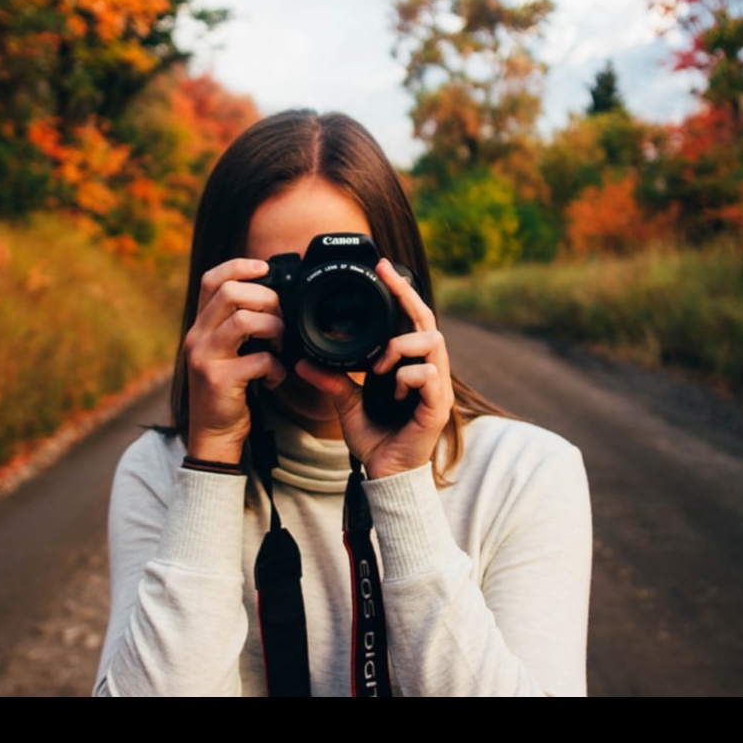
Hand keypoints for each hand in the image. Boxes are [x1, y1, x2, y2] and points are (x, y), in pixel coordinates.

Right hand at [185, 259, 286, 462]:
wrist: (213, 434)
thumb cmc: (228, 390)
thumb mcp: (226, 351)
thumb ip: (239, 326)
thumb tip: (275, 300)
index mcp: (200, 326)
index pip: (211, 279)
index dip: (239, 266)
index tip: (265, 268)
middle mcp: (197, 337)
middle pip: (230, 293)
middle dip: (266, 299)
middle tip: (280, 320)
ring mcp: (205, 357)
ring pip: (245, 321)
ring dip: (274, 329)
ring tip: (280, 346)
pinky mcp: (219, 380)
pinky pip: (259, 359)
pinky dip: (276, 367)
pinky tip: (275, 378)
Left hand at [295, 259, 453, 478]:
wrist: (384, 475)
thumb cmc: (374, 439)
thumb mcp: (346, 403)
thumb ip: (332, 379)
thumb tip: (303, 360)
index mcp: (408, 365)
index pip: (410, 320)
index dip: (400, 291)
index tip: (382, 267)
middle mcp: (427, 371)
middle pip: (427, 321)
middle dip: (407, 296)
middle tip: (386, 276)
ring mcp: (437, 388)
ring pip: (431, 343)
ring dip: (400, 347)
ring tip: (379, 367)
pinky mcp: (439, 406)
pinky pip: (428, 375)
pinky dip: (405, 377)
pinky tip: (390, 392)